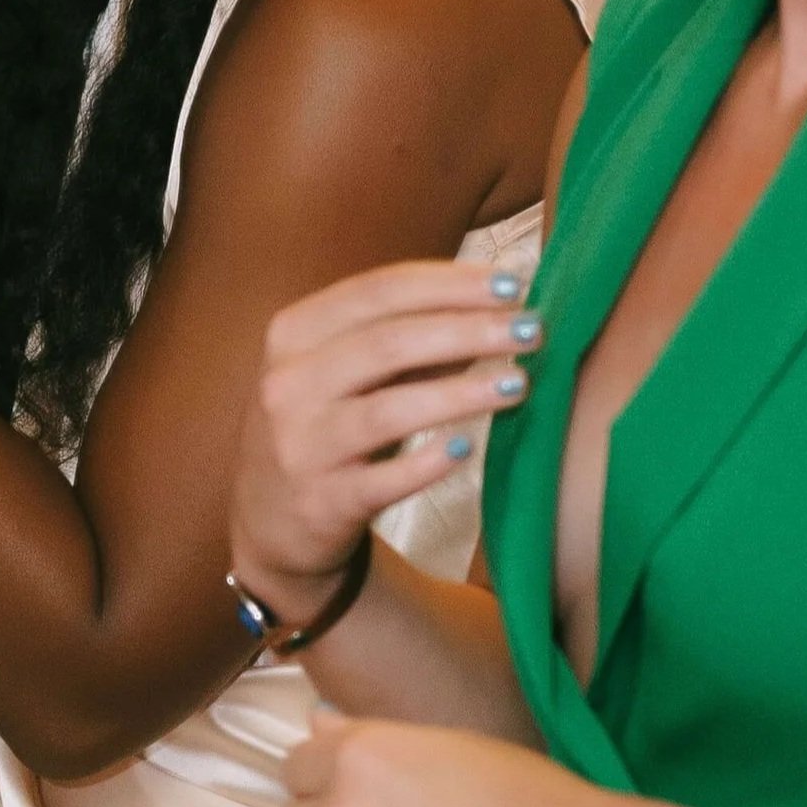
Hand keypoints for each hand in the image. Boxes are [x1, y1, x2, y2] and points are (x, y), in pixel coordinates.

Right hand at [230, 260, 541, 626]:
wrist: (272, 523)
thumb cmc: (326, 426)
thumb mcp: (348, 372)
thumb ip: (412, 337)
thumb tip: (500, 303)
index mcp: (295, 332)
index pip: (380, 290)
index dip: (451, 283)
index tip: (515, 283)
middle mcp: (289, 383)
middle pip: (388, 343)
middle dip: (468, 329)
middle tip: (533, 329)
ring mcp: (300, 445)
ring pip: (388, 410)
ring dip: (461, 393)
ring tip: (519, 383)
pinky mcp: (321, 502)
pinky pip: (383, 480)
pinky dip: (428, 461)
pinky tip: (467, 447)